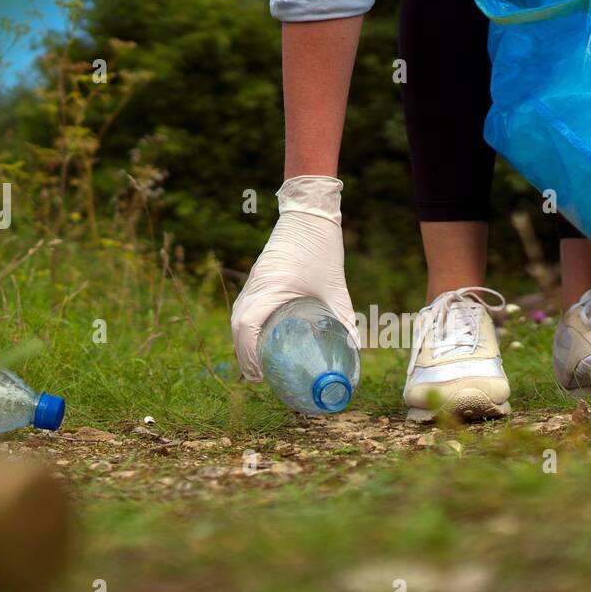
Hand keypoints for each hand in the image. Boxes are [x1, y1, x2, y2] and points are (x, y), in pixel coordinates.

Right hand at [230, 175, 359, 380]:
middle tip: (261, 378)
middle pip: (237, 327)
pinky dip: (247, 328)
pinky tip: (260, 340)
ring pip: (238, 318)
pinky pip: (244, 308)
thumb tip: (353, 352)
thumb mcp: (336, 288)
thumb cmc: (322, 247)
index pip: (247, 326)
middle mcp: (255, 285)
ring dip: (244, 342)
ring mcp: (253, 281)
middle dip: (245, 355)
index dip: (249, 354)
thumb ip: (344, 319)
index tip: (260, 375)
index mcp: (270, 286)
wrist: (309, 213)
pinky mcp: (257, 279)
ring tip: (258, 365)